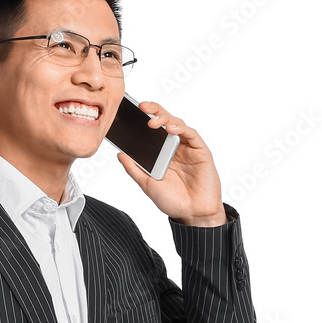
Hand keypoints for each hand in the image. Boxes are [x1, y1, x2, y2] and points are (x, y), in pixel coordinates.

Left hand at [116, 101, 226, 225]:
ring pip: (177, 124)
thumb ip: (134, 169)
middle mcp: (176, 148)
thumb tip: (120, 154)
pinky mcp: (201, 151)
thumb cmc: (173, 201)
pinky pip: (191, 134)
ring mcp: (189, 148)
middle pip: (165, 122)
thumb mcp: (148, 184)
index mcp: (162, 153)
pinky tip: (170, 129)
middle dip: (154, 111)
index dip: (143, 119)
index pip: (152, 130)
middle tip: (141, 107)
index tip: (129, 113)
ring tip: (152, 121)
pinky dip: (181, 129)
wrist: (193, 215)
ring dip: (165, 119)